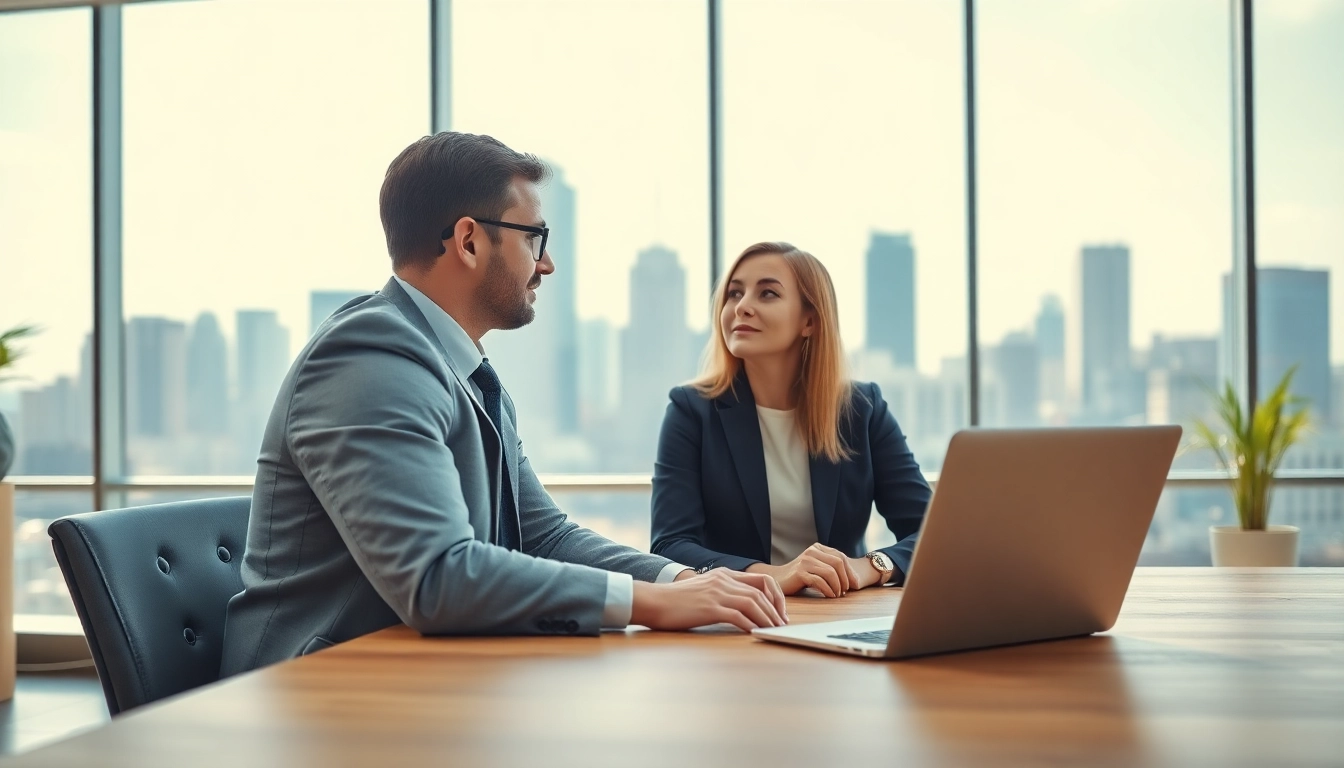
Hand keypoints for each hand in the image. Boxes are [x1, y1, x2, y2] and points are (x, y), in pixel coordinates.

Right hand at [631, 569, 788, 631]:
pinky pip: (738, 616)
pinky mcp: (710, 608)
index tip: (779, 610)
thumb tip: (739, 606)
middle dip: (775, 609)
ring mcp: (716, 593)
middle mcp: (723, 580)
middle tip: (781, 624)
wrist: (654, 601)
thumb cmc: (675, 600)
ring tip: (773, 630)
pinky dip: (751, 625)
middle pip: (760, 592)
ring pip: (753, 603)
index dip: (775, 595)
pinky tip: (756, 633)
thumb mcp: (703, 588)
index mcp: (723, 574)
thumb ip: (720, 591)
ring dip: (767, 618)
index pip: (760, 580)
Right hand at [748, 543, 863, 597]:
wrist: (777, 580)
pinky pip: (820, 581)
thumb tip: (854, 579)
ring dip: (838, 586)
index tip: (855, 585)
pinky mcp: (800, 572)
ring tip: (837, 595)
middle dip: (846, 579)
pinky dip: (828, 590)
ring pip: (830, 572)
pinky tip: (830, 596)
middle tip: (846, 591)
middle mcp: (812, 551)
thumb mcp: (816, 568)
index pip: (840, 557)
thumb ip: (831, 568)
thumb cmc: (800, 577)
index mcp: (817, 548)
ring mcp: (805, 561)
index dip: (850, 571)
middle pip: (838, 563)